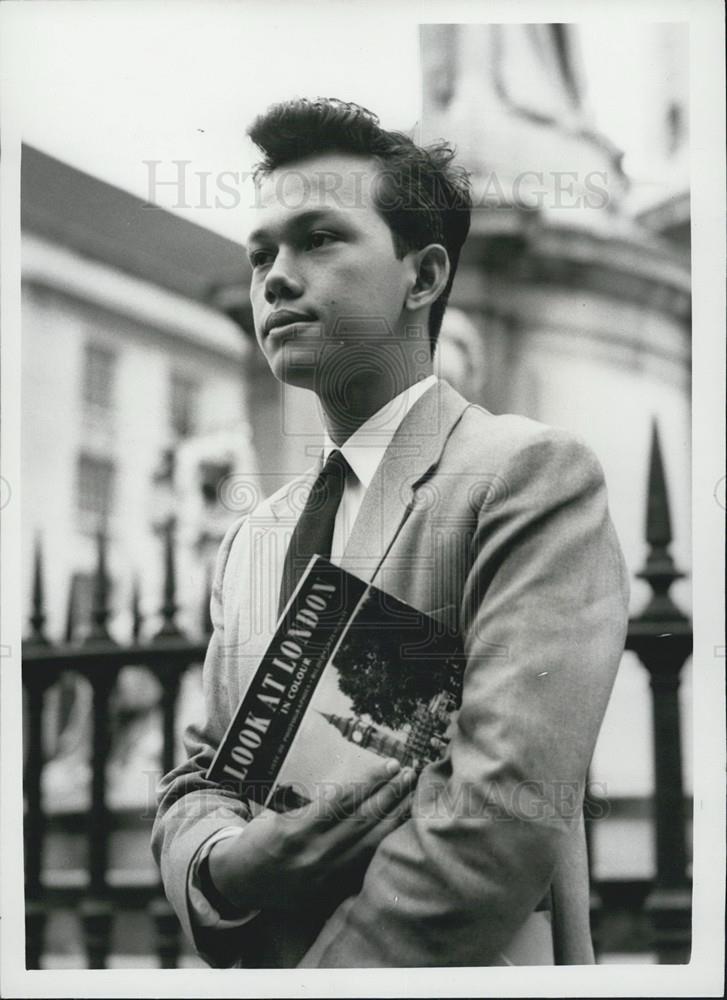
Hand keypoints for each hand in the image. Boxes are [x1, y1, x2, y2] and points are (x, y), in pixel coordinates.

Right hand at [208, 759, 417, 911]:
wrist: (242, 883)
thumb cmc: (258, 839)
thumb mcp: (273, 814)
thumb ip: (307, 803)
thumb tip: (346, 782)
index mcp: (296, 830)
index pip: (344, 800)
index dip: (371, 780)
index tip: (391, 764)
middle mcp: (315, 854)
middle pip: (365, 819)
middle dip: (392, 793)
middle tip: (410, 773)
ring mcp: (327, 875)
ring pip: (372, 842)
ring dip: (396, 816)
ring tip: (412, 795)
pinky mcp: (334, 890)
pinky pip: (367, 863)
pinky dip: (386, 843)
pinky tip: (401, 827)